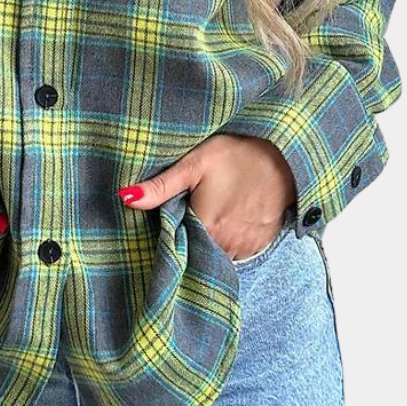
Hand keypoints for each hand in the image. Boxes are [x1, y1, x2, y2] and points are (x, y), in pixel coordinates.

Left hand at [116, 133, 296, 259]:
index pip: (180, 245)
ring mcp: (248, 246)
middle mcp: (227, 243)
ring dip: (213, 239)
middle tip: (194, 210)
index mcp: (206, 226)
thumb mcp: (193, 163)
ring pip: (220, 252)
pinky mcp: (263, 243)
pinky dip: (232, 239)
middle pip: (199, 250)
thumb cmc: (235, 154)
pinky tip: (231, 216)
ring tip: (213, 212)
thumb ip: (160, 186)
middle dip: (192, 236)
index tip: (173, 220)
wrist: (283, 153)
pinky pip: (240, 251)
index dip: (174, 233)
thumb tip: (124, 197)